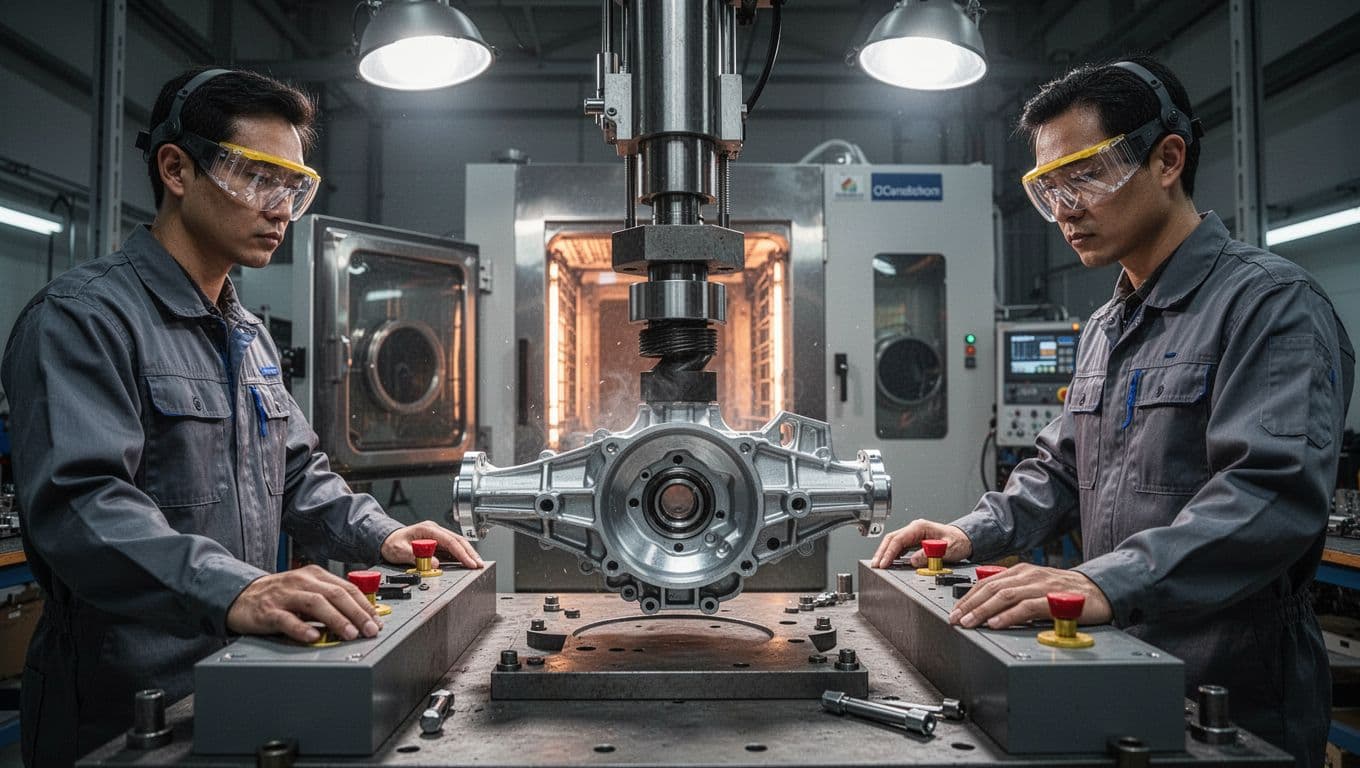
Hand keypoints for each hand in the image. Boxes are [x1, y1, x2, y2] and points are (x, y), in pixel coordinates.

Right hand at [226, 565, 379, 643]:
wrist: (240, 596)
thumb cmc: (279, 597)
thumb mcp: (306, 591)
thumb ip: (329, 600)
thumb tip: (360, 617)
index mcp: (315, 575)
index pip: (346, 587)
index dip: (364, 605)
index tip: (376, 621)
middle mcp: (301, 581)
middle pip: (335, 594)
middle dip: (356, 613)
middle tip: (370, 629)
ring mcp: (284, 595)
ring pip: (315, 603)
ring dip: (336, 619)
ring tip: (350, 634)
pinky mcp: (267, 611)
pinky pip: (286, 619)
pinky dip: (301, 628)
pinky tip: (312, 637)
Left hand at [381, 520, 484, 569]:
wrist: (386, 539)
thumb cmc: (391, 543)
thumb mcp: (399, 550)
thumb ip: (416, 557)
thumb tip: (434, 563)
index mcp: (427, 529)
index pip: (449, 540)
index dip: (461, 552)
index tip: (469, 562)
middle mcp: (435, 531)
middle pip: (458, 540)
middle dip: (470, 553)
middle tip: (480, 564)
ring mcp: (437, 536)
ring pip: (458, 544)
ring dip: (468, 554)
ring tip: (477, 564)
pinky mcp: (437, 543)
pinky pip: (452, 548)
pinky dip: (461, 555)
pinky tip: (467, 562)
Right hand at [870, 519, 972, 568]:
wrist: (966, 539)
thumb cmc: (959, 541)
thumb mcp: (947, 549)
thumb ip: (930, 554)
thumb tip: (913, 561)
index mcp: (920, 527)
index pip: (898, 539)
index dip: (889, 552)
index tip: (884, 563)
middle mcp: (914, 529)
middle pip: (891, 539)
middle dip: (881, 552)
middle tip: (875, 565)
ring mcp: (913, 534)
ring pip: (893, 542)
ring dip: (885, 553)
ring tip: (878, 565)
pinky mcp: (914, 541)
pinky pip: (899, 547)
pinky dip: (892, 555)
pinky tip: (889, 562)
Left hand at [948, 562, 1111, 628]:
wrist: (1100, 590)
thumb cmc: (1066, 593)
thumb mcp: (1035, 589)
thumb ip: (1014, 595)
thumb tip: (987, 608)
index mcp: (1020, 572)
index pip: (986, 583)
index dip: (967, 598)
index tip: (953, 612)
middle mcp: (1028, 575)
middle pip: (991, 588)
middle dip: (969, 605)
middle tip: (955, 620)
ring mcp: (1041, 585)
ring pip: (1005, 596)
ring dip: (983, 610)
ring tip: (969, 623)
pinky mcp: (1055, 599)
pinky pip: (1028, 606)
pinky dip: (1010, 615)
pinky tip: (997, 623)